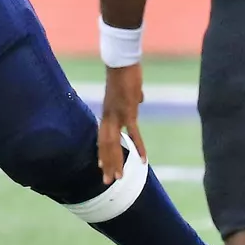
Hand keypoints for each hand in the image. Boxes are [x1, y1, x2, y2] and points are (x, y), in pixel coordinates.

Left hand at [98, 63, 145, 183]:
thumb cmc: (126, 74)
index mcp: (107, 114)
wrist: (121, 63)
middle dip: (107, 164)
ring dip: (116, 162)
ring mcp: (117, 116)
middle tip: (107, 181)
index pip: (102, 138)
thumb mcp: (129, 91)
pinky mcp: (128, 113)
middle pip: (105, 146)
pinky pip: (133, 134)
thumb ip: (133, 98)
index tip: (102, 166)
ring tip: (118, 178)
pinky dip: (137, 147)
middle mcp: (109, 118)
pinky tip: (142, 160)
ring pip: (114, 144)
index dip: (102, 153)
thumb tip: (139, 99)